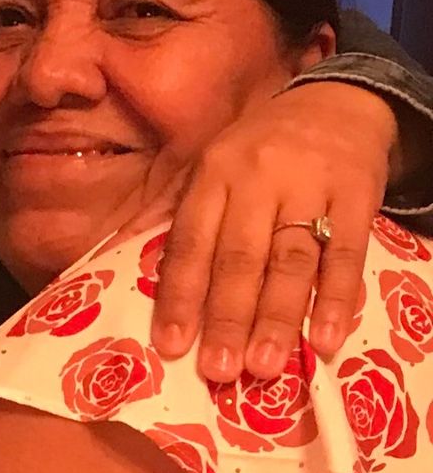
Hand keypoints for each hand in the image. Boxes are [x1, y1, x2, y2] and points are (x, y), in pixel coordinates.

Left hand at [151, 83, 392, 381]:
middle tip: (216, 369)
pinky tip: (325, 339)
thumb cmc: (258, 147)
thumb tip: (115, 250)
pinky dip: (337, 298)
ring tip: (263, 366)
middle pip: (238, 256)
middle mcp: (255, 179)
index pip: (191, 241)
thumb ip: (173, 210)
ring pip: (290, 259)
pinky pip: (348, 254)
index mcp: (213, 174)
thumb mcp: (209, 163)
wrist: (335, 102)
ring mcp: (308, 187)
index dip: (180, 294)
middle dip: (224, 316)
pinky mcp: (357, 196)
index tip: (170, 344)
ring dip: (275, 316)